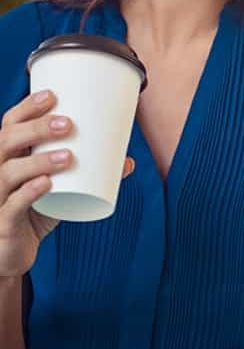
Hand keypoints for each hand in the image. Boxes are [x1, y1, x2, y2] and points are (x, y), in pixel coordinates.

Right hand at [0, 90, 134, 277]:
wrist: (12, 253)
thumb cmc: (35, 211)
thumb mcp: (62, 189)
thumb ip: (89, 174)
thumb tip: (127, 160)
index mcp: (9, 157)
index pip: (9, 124)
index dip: (27, 108)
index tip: (52, 95)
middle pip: (7, 141)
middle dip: (37, 128)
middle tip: (68, 124)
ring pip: (9, 172)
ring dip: (39, 160)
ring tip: (69, 156)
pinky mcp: (3, 224)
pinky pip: (11, 206)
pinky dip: (29, 193)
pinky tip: (45, 184)